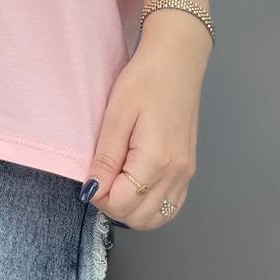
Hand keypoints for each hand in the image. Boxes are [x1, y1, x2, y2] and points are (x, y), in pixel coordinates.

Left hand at [85, 13, 211, 230]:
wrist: (177, 61)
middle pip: (140, 217)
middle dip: (114, 206)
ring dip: (132, 210)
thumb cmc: (144, 80)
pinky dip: (151, 206)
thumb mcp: (117, 114)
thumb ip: (106, 157)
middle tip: (101, 179)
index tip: (90, 176)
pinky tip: (135, 186)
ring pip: (157, 218)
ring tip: (116, 182)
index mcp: (157, 159)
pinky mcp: (189, 169)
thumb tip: (93, 190)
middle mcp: (177, 173)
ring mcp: (187, 173)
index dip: (100, 196)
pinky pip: (171, 205)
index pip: (123, 203)